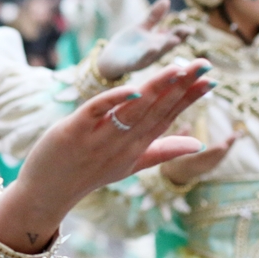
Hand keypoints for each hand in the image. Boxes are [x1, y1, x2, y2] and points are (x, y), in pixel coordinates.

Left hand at [0, 60, 211, 252]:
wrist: (47, 193)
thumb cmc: (88, 174)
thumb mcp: (130, 164)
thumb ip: (162, 151)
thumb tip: (199, 144)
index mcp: (136, 147)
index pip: (167, 118)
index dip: (188, 98)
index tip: (211, 78)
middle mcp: (122, 143)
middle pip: (155, 110)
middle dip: (180, 86)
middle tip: (204, 64)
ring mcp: (98, 138)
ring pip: (132, 110)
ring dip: (155, 88)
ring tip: (178, 69)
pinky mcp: (72, 132)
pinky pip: (96, 112)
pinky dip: (114, 100)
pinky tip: (133, 88)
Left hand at [97, 0, 192, 80]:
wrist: (109, 59)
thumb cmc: (128, 44)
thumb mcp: (141, 27)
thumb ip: (154, 16)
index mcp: (158, 42)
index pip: (174, 36)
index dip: (183, 33)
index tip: (190, 29)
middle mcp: (155, 51)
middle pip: (168, 44)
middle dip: (178, 38)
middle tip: (187, 32)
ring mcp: (144, 58)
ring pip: (157, 53)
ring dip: (166, 47)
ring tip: (174, 39)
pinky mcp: (132, 64)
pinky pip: (141, 59)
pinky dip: (147, 54)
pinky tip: (153, 48)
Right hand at [160, 131, 237, 185]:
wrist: (176, 174)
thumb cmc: (172, 158)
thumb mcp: (170, 147)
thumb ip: (179, 136)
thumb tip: (188, 124)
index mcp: (189, 163)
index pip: (203, 157)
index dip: (214, 151)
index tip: (223, 145)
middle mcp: (200, 167)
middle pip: (217, 156)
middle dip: (226, 145)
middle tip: (235, 135)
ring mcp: (207, 168)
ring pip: (221, 157)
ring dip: (229, 145)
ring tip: (237, 134)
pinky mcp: (212, 166)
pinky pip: (221, 157)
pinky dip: (227, 149)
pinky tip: (232, 139)